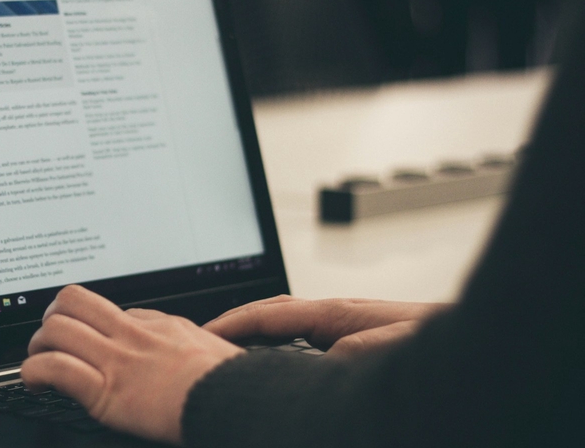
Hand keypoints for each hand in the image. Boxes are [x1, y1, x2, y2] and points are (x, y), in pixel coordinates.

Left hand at [21, 285, 243, 444]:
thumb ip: (182, 338)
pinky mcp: (106, 391)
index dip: (88, 323)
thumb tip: (172, 336)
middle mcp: (131, 334)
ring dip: (38, 346)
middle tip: (49, 340)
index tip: (83, 338)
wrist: (233, 400)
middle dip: (52, 319)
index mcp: (157, 325)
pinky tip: (35, 384)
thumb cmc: (229, 382)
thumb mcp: (211, 345)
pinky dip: (34, 373)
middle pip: (72, 301)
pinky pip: (55, 368)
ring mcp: (116, 360)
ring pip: (56, 329)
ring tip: (38, 363)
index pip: (108, 309)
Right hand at [204, 295, 449, 355]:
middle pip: (272, 315)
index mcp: (338, 314)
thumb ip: (355, 350)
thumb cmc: (443, 341)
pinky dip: (279, 352)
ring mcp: (345, 328)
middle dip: (236, 326)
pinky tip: (278, 370)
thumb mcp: (396, 349)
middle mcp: (337, 317)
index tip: (202, 332)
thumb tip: (320, 358)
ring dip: (256, 338)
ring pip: (287, 329)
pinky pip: (304, 345)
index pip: (271, 315)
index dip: (233, 323)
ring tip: (229, 356)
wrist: (481, 344)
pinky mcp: (355, 344)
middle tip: (204, 343)